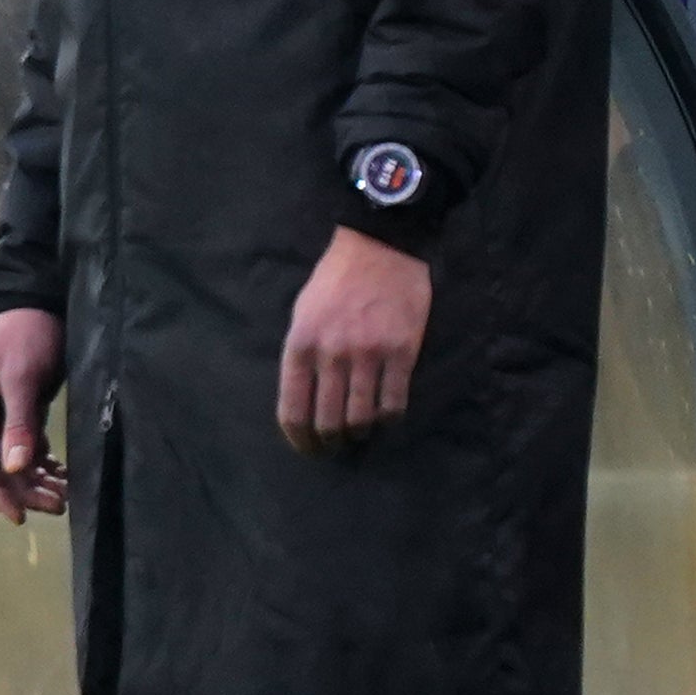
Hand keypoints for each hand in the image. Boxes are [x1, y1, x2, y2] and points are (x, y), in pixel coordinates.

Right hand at [0, 308, 68, 520]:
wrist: (42, 306)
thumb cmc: (27, 336)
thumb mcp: (22, 377)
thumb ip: (18, 423)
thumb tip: (15, 468)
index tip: (19, 515)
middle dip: (23, 490)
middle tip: (57, 506)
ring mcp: (0, 419)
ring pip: (14, 463)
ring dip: (36, 483)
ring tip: (65, 497)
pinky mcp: (21, 416)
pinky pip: (29, 451)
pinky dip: (45, 467)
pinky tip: (63, 478)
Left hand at [278, 227, 430, 456]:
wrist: (380, 247)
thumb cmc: (334, 280)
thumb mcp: (302, 313)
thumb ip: (301, 354)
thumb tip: (303, 396)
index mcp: (301, 345)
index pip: (293, 409)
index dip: (299, 438)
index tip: (306, 448)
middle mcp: (331, 355)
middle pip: (328, 421)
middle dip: (329, 442)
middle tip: (334, 445)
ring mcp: (368, 355)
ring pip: (362, 418)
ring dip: (359, 432)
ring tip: (359, 431)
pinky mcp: (402, 353)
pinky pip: (394, 402)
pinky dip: (389, 418)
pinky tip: (386, 417)